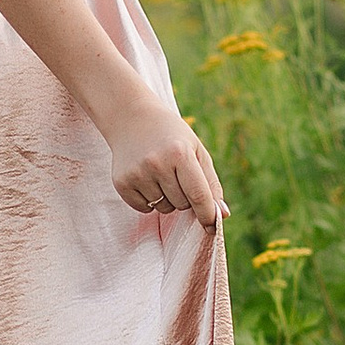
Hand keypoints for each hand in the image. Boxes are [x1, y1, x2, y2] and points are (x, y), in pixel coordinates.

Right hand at [107, 98, 225, 225]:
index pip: (198, 195)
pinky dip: (149, 201)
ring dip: (167, 199)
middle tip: (176, 175)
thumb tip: (222, 215)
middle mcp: (157, 164)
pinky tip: (146, 178)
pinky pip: (144, 208)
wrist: (131, 118)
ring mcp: (137, 174)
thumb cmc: (172, 137)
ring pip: (163, 208)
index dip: (207, 214)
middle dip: (184, 197)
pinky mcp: (122, 182)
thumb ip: (211, 183)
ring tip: (160, 174)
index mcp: (180, 153)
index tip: (213, 227)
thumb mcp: (196, 150)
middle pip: (181, 204)